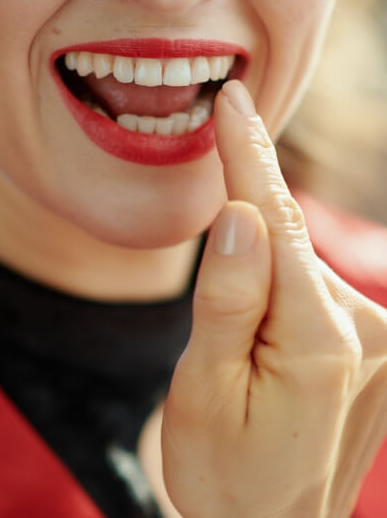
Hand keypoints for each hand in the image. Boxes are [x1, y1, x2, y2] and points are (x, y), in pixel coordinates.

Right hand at [161, 81, 386, 517]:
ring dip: (260, 269)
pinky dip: (280, 283)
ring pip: (299, 264)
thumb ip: (226, 301)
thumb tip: (240, 217)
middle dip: (246, 215)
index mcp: (317, 341)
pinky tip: (264, 334)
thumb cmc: (223, 470)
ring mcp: (378, 338)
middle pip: (288, 240)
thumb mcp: (201, 390)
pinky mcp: (374, 343)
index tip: (232, 101)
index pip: (275, 222)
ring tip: (238, 344)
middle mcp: (364, 330)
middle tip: (224, 213)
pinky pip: (313, 286)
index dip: (246, 158)